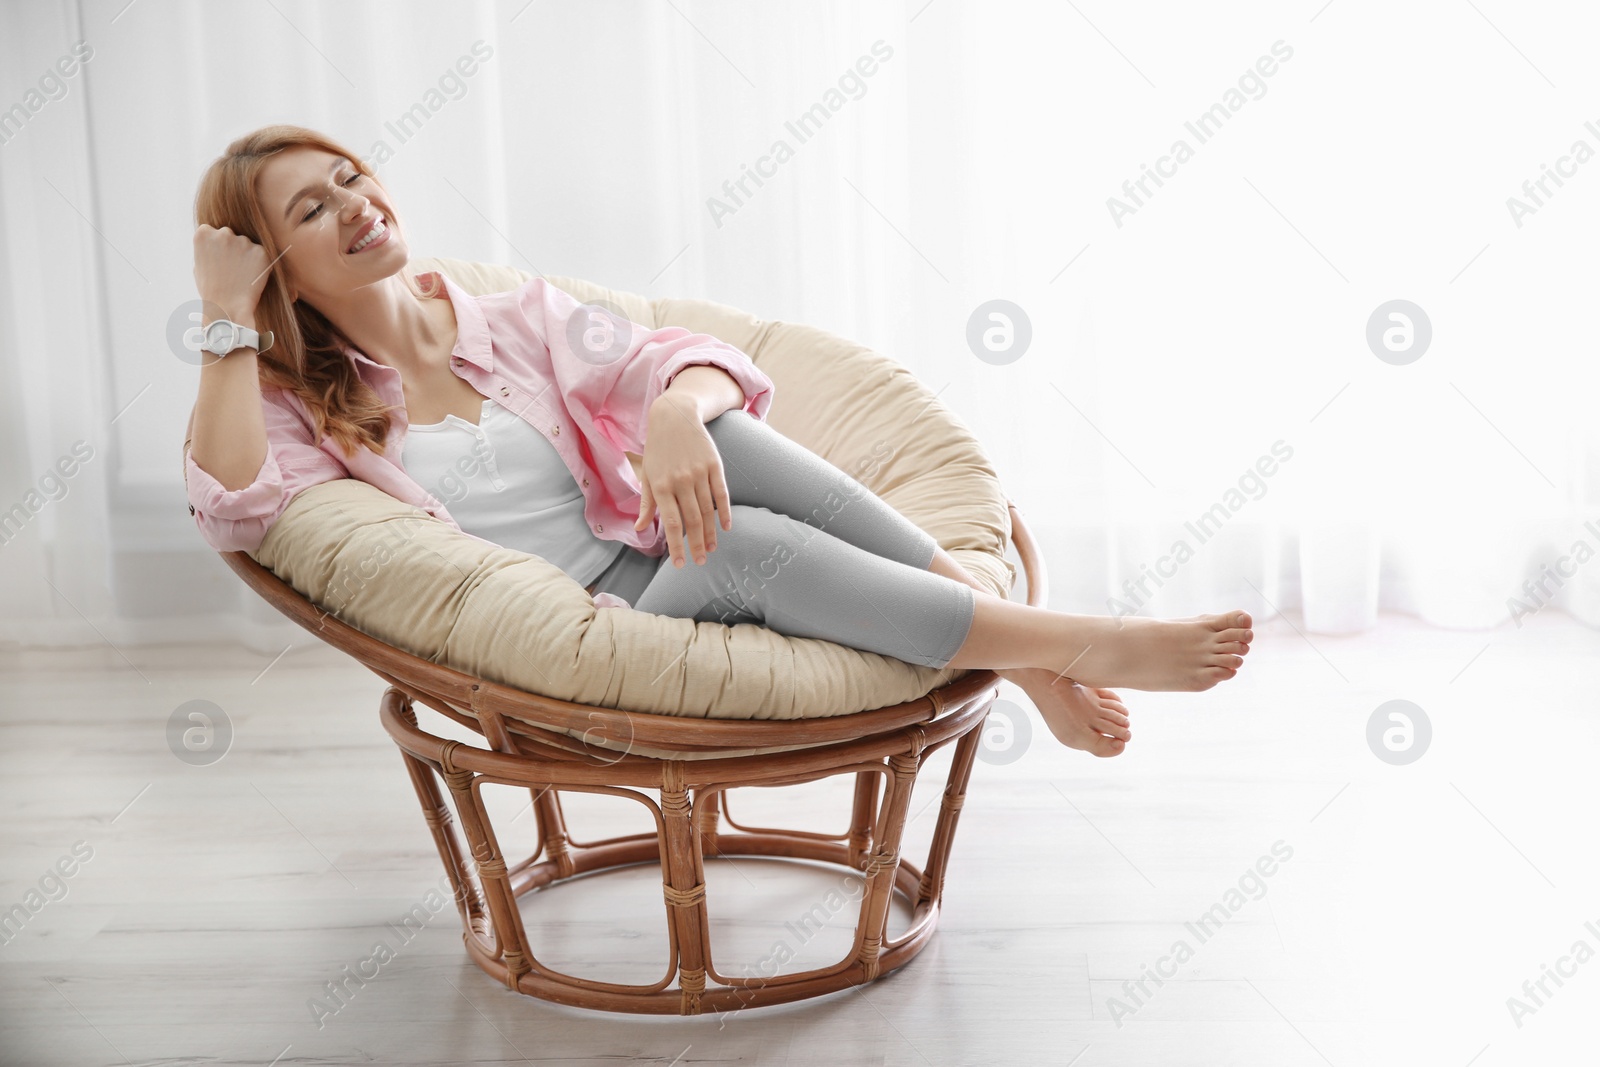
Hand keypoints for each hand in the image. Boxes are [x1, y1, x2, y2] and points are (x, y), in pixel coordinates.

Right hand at [193, 224, 272, 321]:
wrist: (228, 308)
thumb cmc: (211, 290)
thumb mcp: (199, 265)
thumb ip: (207, 249)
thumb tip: (214, 242)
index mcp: (203, 234)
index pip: (212, 231)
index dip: (216, 246)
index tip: (218, 259)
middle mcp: (223, 233)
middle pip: (230, 235)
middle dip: (232, 248)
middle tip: (232, 269)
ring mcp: (243, 241)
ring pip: (247, 244)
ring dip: (246, 256)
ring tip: (241, 276)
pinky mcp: (261, 252)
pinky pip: (261, 254)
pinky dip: (260, 264)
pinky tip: (252, 277)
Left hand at [632, 396, 732, 567]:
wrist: (674, 416)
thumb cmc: (657, 450)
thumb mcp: (647, 475)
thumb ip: (647, 504)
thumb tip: (639, 529)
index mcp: (661, 486)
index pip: (672, 524)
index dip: (676, 546)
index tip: (679, 564)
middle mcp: (680, 481)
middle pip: (692, 521)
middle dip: (696, 545)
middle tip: (701, 562)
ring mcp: (698, 473)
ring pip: (707, 511)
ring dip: (710, 533)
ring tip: (711, 549)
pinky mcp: (714, 465)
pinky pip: (722, 494)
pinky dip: (725, 512)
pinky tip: (726, 527)